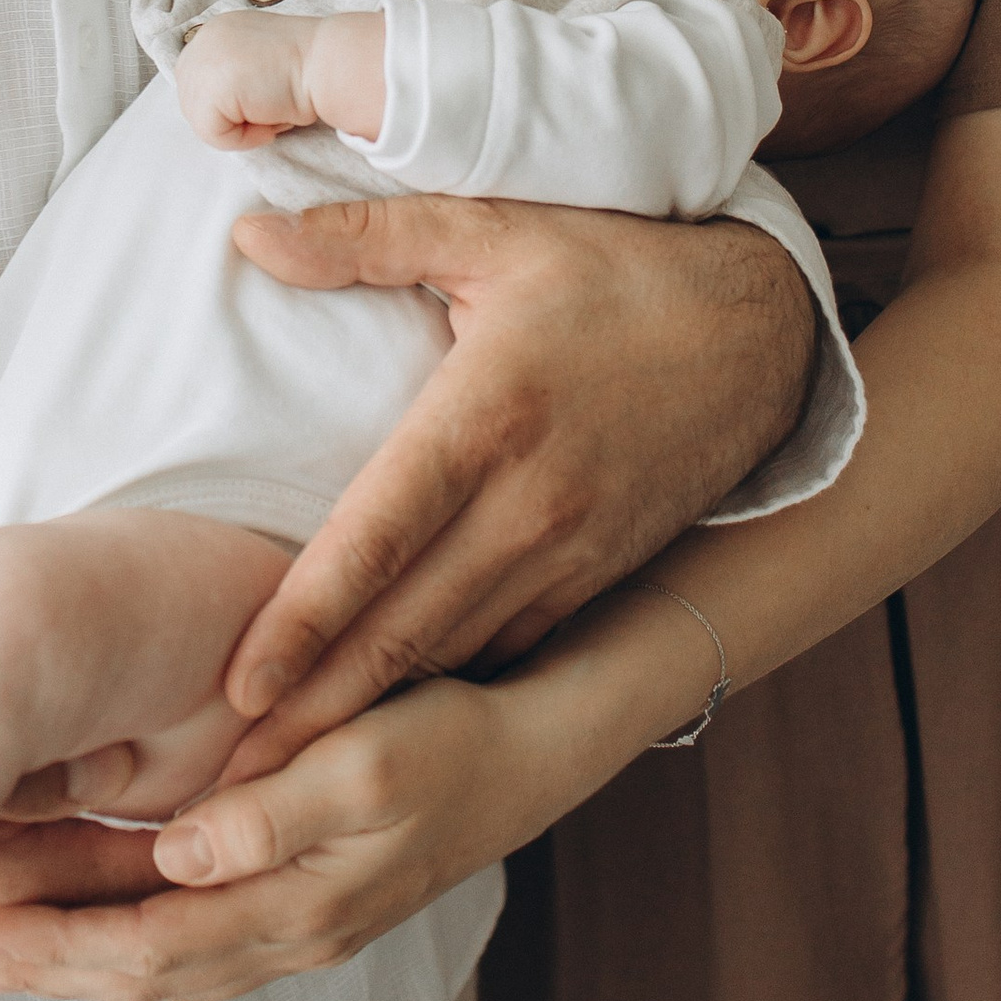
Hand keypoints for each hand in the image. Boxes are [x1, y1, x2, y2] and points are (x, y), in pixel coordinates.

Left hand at [0, 675, 552, 1000]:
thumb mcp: (369, 758)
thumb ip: (274, 812)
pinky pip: (195, 939)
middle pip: (144, 970)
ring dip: (78, 960)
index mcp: (296, 900)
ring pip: (166, 963)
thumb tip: (181, 856)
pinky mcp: (304, 893)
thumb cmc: (451, 737)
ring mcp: (298, 919)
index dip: (59, 943)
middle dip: (47, 965)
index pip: (151, 943)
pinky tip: (94, 922)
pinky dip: (129, 938)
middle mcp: (289, 929)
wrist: (530, 750)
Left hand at [176, 11, 384, 148]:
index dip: (231, 101)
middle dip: (229, 116)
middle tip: (270, 106)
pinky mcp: (209, 90)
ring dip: (240, 128)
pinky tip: (271, 120)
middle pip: (193, 102)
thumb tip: (226, 104)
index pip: (200, 80)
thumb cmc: (310, 66)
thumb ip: (236, 73)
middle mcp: (204, 39)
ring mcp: (203, 62)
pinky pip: (214, 134)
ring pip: (203, 121)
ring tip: (273, 110)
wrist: (329, 63)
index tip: (266, 95)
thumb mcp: (261, 61)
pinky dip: (244, 139)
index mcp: (218, 30)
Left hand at [217, 197, 811, 774]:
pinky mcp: (599, 575)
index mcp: (486, 416)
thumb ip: (363, 238)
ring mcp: (571, 551)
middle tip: (237, 771)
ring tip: (288, 768)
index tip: (240, 685)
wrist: (763, 331)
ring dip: (373, 714)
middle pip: (405, 629)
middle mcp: (529, 503)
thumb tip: (248, 233)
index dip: (304, 622)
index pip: (375, 539)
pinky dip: (447, 690)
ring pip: (454, 654)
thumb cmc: (615, 270)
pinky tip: (390, 722)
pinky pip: (509, 648)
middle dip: (317, 708)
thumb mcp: (493, 229)